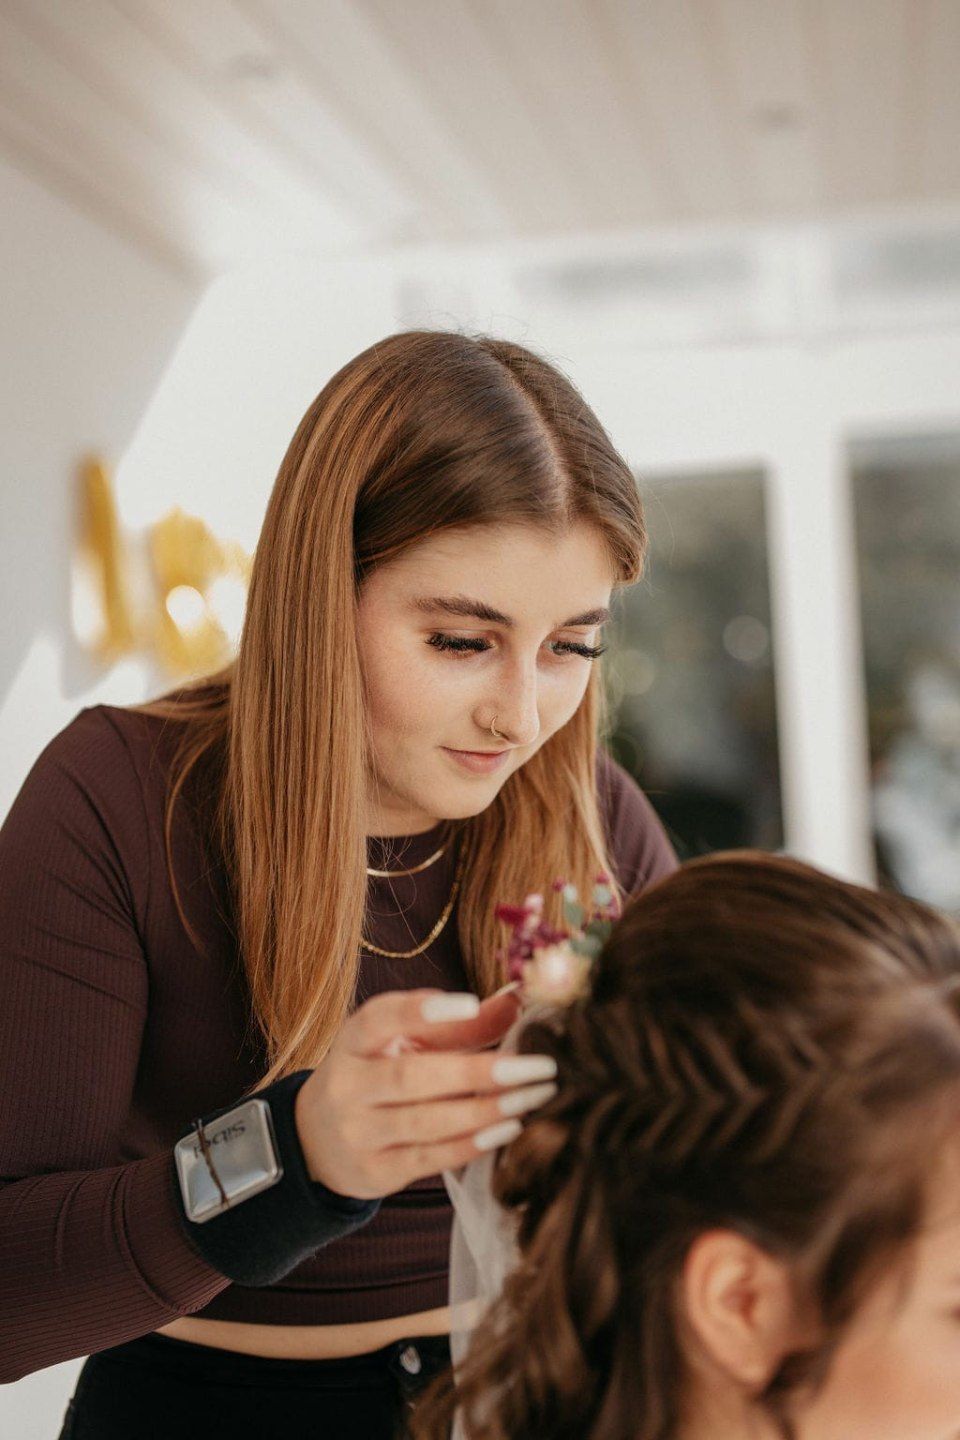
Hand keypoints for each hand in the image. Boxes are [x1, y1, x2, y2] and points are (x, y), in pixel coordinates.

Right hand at [294, 987, 556, 1198]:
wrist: (320, 1138)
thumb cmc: (381, 1074)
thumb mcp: (407, 1043)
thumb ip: (461, 1024)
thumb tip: (518, 1000)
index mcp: (354, 1040)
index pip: (380, 1019)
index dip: (421, 1011)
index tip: (471, 1003)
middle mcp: (348, 1085)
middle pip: (411, 1076)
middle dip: (479, 1071)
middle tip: (539, 1066)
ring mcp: (357, 1132)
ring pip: (425, 1121)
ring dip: (486, 1109)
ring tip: (534, 1096)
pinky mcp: (374, 1171)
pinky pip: (428, 1158)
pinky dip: (471, 1144)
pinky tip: (508, 1128)